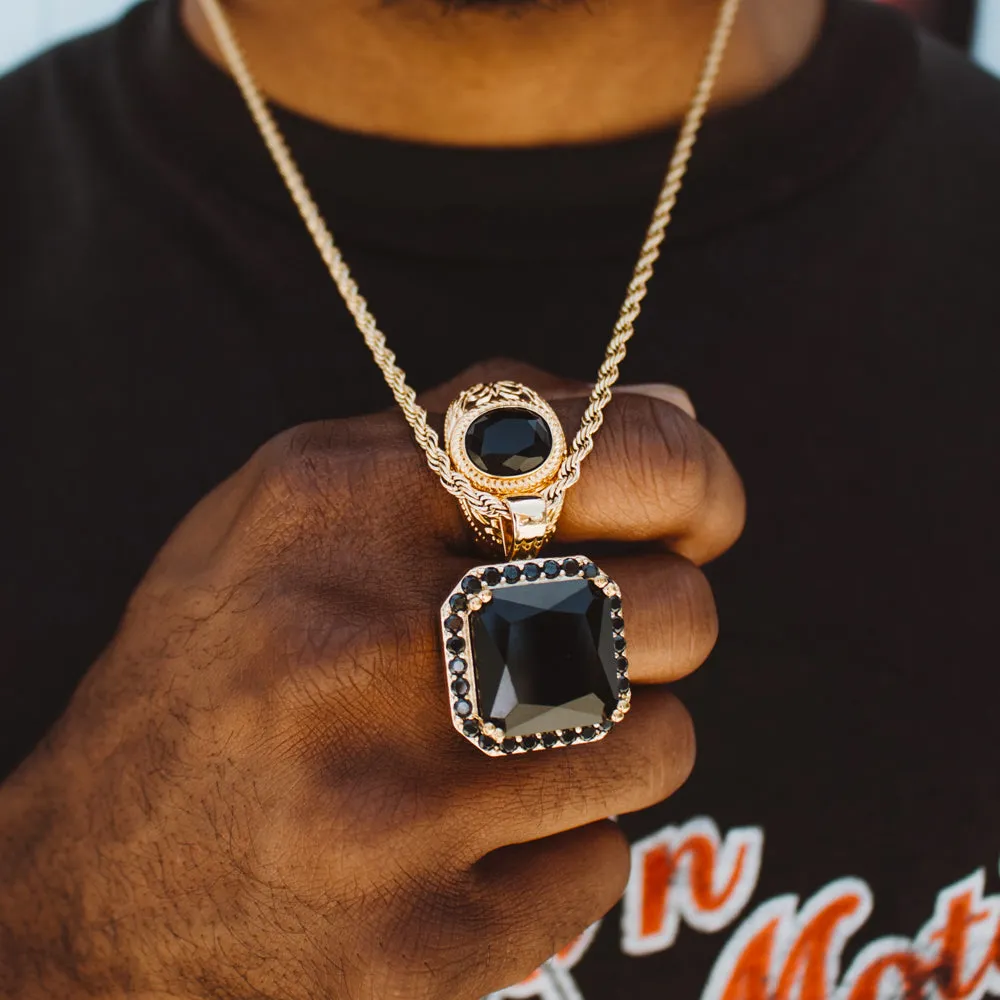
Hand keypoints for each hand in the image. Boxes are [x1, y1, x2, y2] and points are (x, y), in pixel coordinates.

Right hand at [0, 361, 743, 999]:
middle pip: (669, 609)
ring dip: (612, 737)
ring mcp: (393, 809)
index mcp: (332, 506)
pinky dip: (556, 844)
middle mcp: (358, 645)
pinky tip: (460, 838)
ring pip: (660, 743)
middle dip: (656, 621)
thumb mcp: (301, 506)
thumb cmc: (221, 669)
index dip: (695, 478)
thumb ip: (482, 435)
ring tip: (507, 741)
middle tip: (583, 639)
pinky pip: (599, 864)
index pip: (606, 452)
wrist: (95, 884)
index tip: (699, 512)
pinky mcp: (423, 943)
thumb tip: (675, 409)